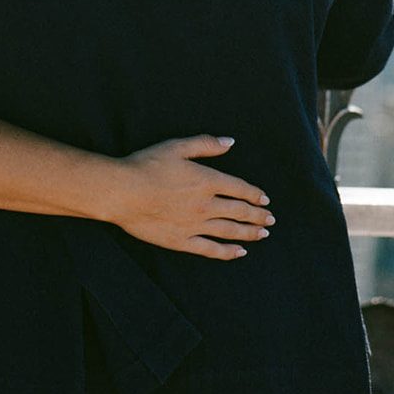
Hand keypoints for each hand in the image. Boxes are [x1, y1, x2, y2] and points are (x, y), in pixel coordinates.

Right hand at [108, 135, 273, 259]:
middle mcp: (205, 204)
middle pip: (239, 211)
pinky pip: (211, 249)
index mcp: (206, 180)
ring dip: (249, 233)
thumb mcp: (176, 146)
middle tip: (270, 219)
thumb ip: (205, 144)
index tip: (265, 199)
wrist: (123, 192)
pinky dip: (228, 251)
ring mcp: (195, 224)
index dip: (254, 194)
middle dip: (258, 215)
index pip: (239, 188)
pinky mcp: (182, 240)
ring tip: (263, 234)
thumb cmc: (146, 165)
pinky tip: (239, 252)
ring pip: (230, 230)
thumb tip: (230, 142)